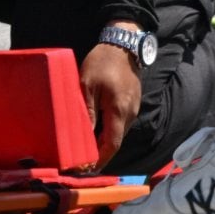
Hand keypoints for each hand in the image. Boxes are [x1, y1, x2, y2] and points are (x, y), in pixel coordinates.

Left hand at [80, 36, 143, 168]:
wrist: (124, 44)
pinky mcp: (131, 103)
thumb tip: (84, 136)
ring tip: (85, 148)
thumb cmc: (103, 62)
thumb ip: (87, 111)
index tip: (87, 169)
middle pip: (115, 141)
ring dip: (103, 142)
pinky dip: (107, 130)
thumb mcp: (88, 85)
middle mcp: (130, 114)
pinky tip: (95, 129)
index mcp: (119, 111)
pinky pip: (119, 122)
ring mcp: (133, 109)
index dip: (100, 160)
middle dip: (99, 153)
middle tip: (81, 161)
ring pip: (117, 132)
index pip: (111, 145)